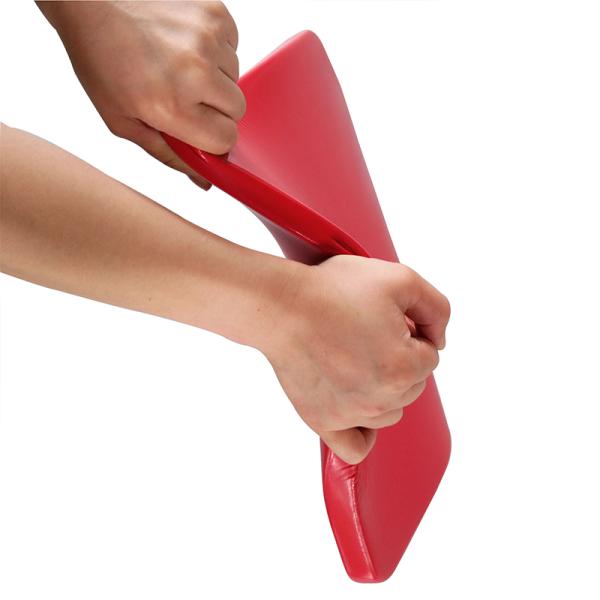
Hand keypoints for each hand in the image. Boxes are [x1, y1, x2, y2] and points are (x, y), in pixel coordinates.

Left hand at [37, 1, 244, 187]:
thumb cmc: (100, 57)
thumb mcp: (122, 121)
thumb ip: (168, 154)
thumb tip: (205, 180)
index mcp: (171, 105)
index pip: (226, 140)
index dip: (214, 139)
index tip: (200, 131)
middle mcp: (195, 72)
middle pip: (237, 110)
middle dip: (216, 109)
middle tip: (185, 95)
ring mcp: (208, 39)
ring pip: (236, 77)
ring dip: (216, 77)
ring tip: (180, 63)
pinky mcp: (216, 12)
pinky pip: (233, 46)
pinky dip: (216, 49)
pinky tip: (185, 42)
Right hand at [261, 255, 450, 464]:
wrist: (281, 305)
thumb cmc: (333, 290)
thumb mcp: (401, 279)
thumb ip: (437, 309)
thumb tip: (438, 340)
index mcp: (405, 367)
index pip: (429, 356)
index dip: (409, 332)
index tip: (381, 319)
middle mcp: (381, 399)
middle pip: (412, 386)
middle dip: (398, 359)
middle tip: (365, 334)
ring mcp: (351, 415)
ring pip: (390, 413)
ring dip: (383, 390)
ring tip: (354, 360)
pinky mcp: (324, 422)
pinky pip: (355, 448)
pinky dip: (362, 433)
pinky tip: (358, 410)